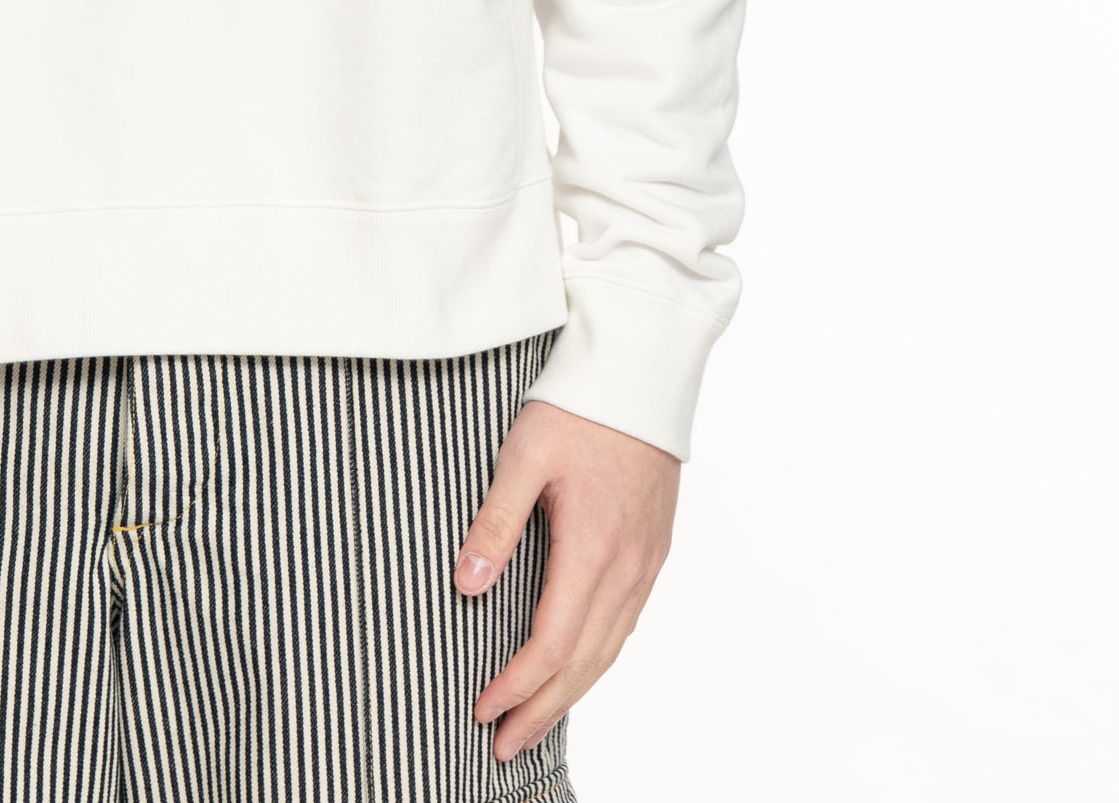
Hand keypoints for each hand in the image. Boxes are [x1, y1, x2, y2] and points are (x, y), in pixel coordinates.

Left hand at [452, 399, 678, 758]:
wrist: (640, 370)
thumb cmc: (575, 406)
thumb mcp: (521, 456)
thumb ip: (494, 524)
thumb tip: (465, 588)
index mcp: (594, 548)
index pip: (552, 643)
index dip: (516, 685)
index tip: (481, 710)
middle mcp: (628, 566)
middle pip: (584, 662)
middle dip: (542, 710)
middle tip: (502, 747)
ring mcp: (647, 560)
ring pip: (609, 648)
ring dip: (571, 692)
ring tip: (534, 722)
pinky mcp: (653, 547)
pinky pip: (625, 622)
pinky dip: (597, 658)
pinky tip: (576, 667)